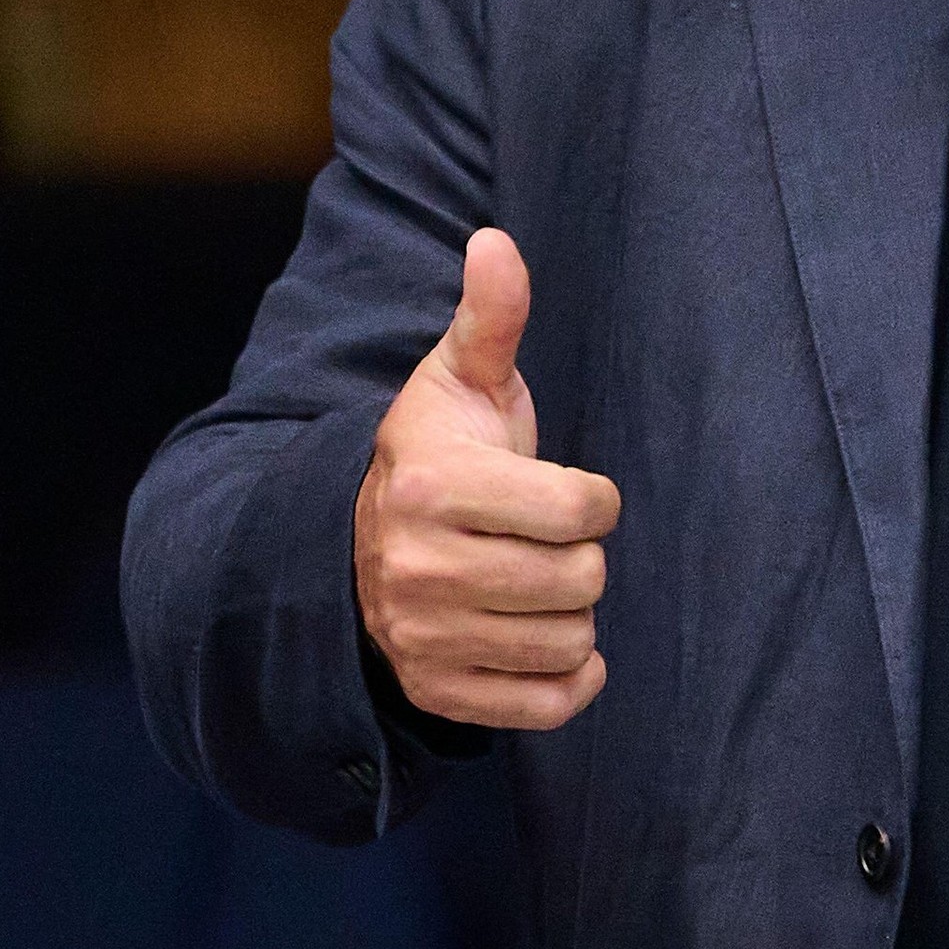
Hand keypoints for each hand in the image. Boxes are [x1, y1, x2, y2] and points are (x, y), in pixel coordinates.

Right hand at [353, 227, 617, 729]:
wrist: (357, 543)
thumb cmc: (437, 452)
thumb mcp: (460, 379)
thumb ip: (491, 317)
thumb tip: (495, 241)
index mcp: (432, 486)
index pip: (580, 509)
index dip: (592, 497)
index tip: (563, 489)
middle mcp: (419, 570)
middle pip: (580, 580)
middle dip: (581, 554)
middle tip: (546, 538)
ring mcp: (424, 638)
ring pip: (569, 642)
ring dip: (573, 614)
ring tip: (536, 582)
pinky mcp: (438, 693)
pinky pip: (546, 708)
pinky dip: (569, 680)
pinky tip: (552, 641)